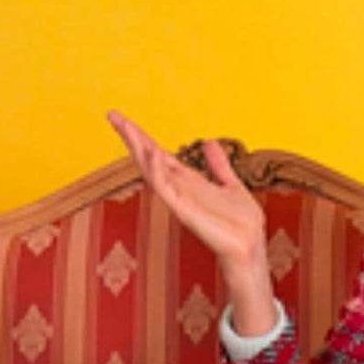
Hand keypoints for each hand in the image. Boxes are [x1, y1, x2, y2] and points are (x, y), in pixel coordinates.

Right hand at [107, 111, 274, 330]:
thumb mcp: (231, 185)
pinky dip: (158, 171)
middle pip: (150, 158)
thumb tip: (208, 142)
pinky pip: (166, 189)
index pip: (160, 154)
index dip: (143, 137)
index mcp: (189, 182)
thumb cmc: (242, 224)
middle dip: (132, 137)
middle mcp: (180, 189)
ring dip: (139, 148)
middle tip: (113, 115)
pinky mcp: (185, 212)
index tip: (123, 118)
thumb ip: (218, 165)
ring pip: (153, 170)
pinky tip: (154, 153)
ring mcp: (180, 200)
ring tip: (126, 127)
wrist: (251, 248)